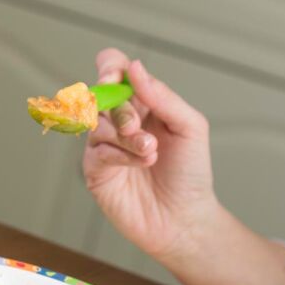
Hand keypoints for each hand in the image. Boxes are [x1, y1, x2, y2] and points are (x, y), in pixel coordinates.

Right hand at [83, 48, 218, 260]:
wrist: (185, 218)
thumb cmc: (190, 172)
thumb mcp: (189, 126)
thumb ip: (163, 95)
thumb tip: (135, 67)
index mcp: (140, 101)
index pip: (113, 68)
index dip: (108, 67)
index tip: (113, 78)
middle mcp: (118, 119)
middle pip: (100, 95)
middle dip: (121, 110)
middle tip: (138, 127)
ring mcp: (104, 144)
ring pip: (97, 123)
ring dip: (126, 136)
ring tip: (150, 152)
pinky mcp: (95, 169)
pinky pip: (96, 150)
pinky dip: (120, 154)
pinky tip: (140, 164)